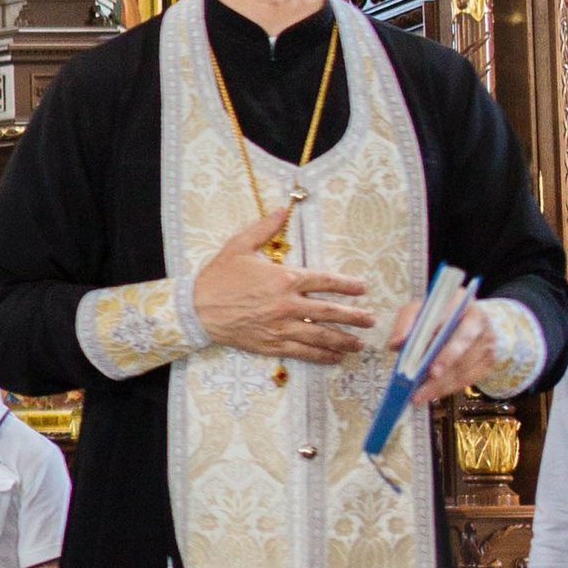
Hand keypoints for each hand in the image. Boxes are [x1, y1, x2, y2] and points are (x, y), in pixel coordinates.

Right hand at [190, 209, 376, 363]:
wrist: (196, 309)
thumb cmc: (218, 277)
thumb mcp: (239, 246)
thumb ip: (264, 228)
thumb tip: (283, 209)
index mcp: (283, 278)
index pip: (324, 281)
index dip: (347, 284)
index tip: (362, 287)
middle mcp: (287, 304)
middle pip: (330, 312)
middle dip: (354, 316)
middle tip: (370, 320)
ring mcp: (281, 327)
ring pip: (321, 335)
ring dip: (344, 339)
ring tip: (359, 343)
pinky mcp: (272, 344)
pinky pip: (303, 351)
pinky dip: (322, 356)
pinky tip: (335, 357)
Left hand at [391, 291, 507, 409]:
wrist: (471, 322)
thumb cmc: (439, 316)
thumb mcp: (419, 310)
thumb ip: (406, 323)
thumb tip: (395, 344)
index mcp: (459, 301)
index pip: (449, 319)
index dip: (437, 341)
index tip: (427, 366)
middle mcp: (478, 320)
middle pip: (460, 346)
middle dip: (440, 367)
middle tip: (419, 388)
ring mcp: (487, 341)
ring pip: (464, 367)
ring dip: (441, 385)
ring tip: (418, 397)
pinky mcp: (489, 360)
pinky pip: (470, 378)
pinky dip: (450, 388)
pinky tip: (432, 394)